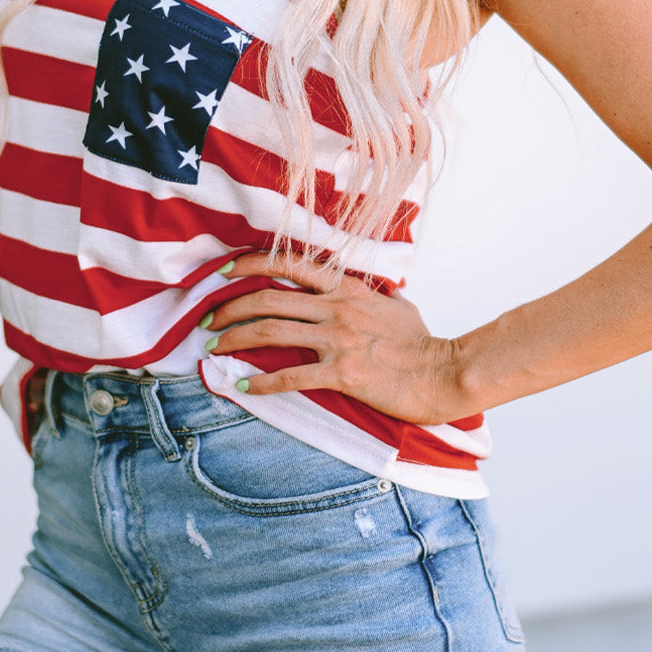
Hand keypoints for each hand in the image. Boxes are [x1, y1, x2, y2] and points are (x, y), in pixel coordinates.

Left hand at [205, 253, 474, 424]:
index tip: (224, 270)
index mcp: (347, 289)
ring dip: (234, 339)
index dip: (251, 263)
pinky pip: (291, 376)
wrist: (444, 373)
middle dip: (229, 308)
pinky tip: (242, 387)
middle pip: (267, 299)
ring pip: (270, 331)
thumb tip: (375, 291)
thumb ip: (375, 295)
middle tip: (207, 320)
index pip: (290, 264)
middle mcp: (337, 308)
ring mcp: (338, 339)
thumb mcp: (398, 305)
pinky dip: (261, 383)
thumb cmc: (423, 343)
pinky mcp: (342, 372)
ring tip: (213, 349)